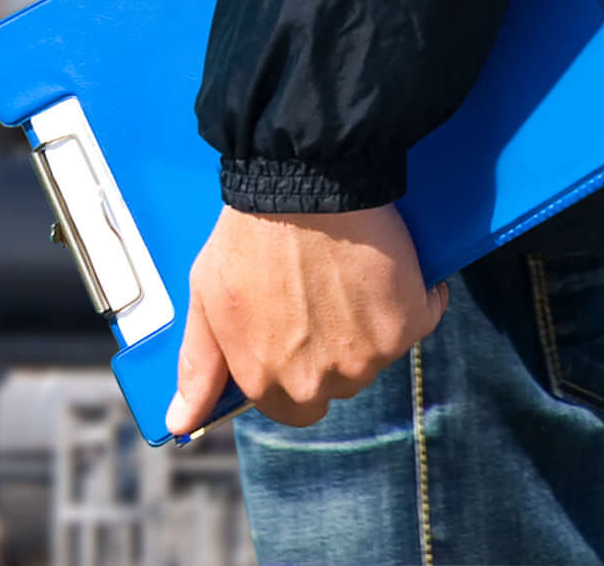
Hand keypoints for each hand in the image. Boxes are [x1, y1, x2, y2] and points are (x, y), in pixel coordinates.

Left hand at [172, 204, 443, 434]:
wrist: (304, 181)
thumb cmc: (249, 235)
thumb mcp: (206, 299)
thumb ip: (200, 366)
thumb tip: (181, 423)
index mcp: (268, 381)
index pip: (295, 410)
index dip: (297, 374)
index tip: (301, 339)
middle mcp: (321, 379)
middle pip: (341, 383)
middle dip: (335, 350)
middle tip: (325, 296)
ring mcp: (369, 354)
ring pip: (379, 354)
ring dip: (373, 325)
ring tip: (351, 275)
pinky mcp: (409, 322)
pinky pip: (422, 317)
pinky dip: (416, 296)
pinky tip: (392, 266)